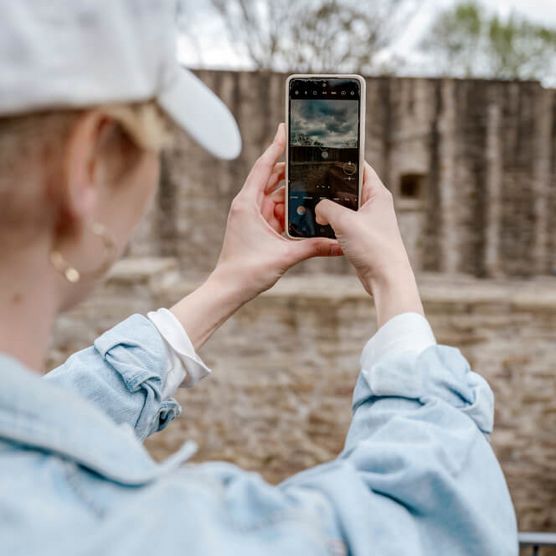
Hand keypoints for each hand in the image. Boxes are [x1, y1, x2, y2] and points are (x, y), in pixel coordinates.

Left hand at [170, 123, 341, 349]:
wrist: (229, 289)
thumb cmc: (247, 270)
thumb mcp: (285, 255)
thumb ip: (314, 247)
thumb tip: (339, 245)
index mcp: (247, 203)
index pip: (263, 167)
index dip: (275, 147)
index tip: (285, 129)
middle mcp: (248, 205)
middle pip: (271, 178)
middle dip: (290, 169)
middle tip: (310, 157)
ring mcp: (252, 215)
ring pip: (275, 195)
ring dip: (292, 191)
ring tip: (313, 181)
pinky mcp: (256, 226)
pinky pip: (275, 210)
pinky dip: (289, 208)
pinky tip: (305, 207)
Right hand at [315, 163, 422, 325]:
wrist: (385, 278)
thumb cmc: (373, 247)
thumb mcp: (345, 222)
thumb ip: (327, 208)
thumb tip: (318, 208)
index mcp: (377, 193)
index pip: (360, 167)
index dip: (343, 160)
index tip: (324, 156)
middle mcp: (375, 204)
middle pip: (349, 187)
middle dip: (330, 186)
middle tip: (311, 183)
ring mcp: (368, 220)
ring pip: (344, 206)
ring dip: (330, 207)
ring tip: (311, 204)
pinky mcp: (362, 235)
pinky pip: (343, 222)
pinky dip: (332, 222)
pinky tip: (319, 223)